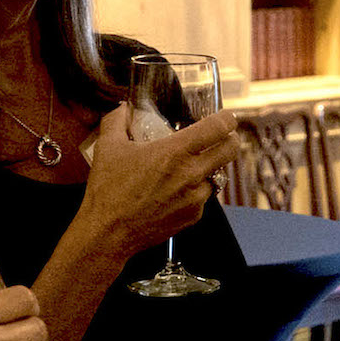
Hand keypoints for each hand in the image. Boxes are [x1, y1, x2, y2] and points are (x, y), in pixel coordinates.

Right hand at [76, 104, 242, 260]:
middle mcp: (191, 173)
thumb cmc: (109, 190)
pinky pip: (203, 198)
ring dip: (208, 169)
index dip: (226, 119)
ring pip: (218, 175)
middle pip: (230, 150)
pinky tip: (175, 192)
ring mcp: (195, 197)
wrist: (109, 232)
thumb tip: (122, 108)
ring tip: (188, 169)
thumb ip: (117, 121)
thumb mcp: (108, 147)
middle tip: (221, 138)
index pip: (217, 128)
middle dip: (230, 140)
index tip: (225, 118)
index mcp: (175, 152)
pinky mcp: (193, 216)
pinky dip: (195, 192)